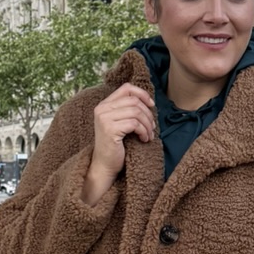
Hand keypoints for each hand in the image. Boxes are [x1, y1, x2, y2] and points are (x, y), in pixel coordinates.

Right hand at [82, 84, 155, 204]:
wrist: (105, 165)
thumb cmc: (116, 145)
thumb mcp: (121, 122)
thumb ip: (128, 110)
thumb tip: (149, 101)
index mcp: (104, 104)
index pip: (126, 88)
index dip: (142, 94)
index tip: (151, 105)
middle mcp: (102, 109)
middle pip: (134, 101)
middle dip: (148, 114)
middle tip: (152, 127)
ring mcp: (104, 118)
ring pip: (136, 112)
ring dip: (147, 125)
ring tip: (149, 135)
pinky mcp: (110, 129)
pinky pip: (135, 124)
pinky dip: (144, 132)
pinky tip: (144, 139)